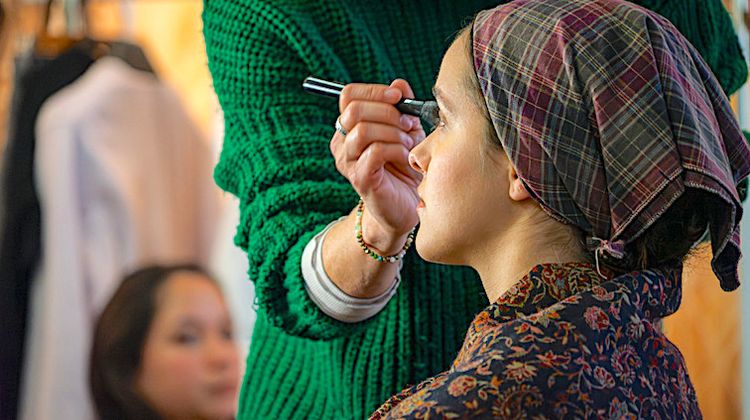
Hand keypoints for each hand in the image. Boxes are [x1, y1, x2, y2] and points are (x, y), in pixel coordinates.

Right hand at [330, 79, 424, 252]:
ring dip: (393, 133)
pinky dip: (396, 150)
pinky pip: (374, 152)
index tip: (398, 97)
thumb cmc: (404, 166)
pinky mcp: (359, 178)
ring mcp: (347, 162)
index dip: (374, 91)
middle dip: (388, 112)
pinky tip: (406, 158)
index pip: (349, 95)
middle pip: (354, 110)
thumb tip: (398, 84)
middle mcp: (342, 143)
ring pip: (363, 130)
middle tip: (408, 125)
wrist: (406, 205)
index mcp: (349, 126)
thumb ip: (402, 106)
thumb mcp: (407, 130)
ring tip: (408, 145)